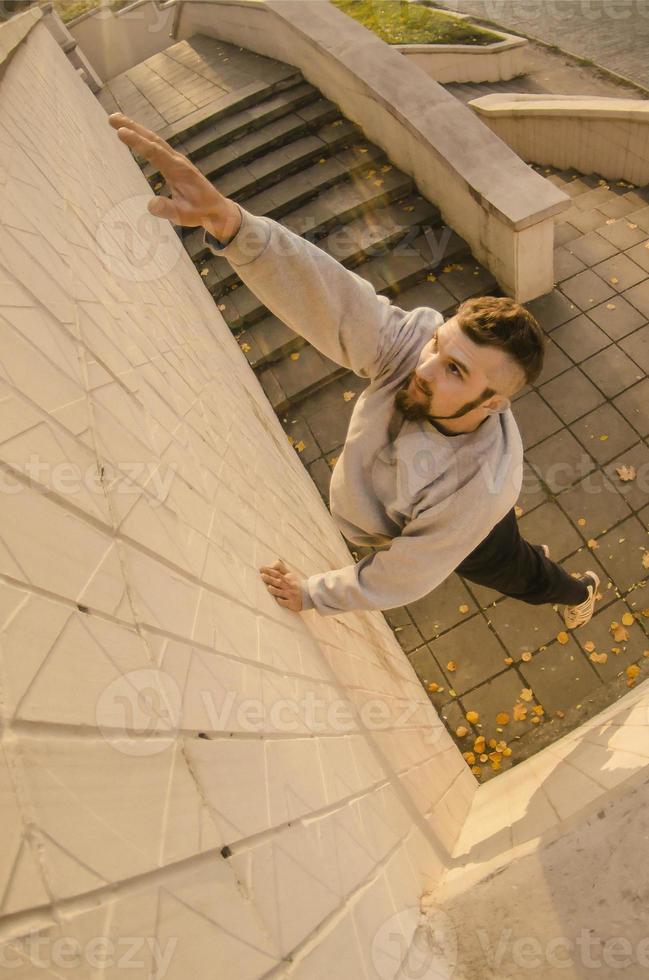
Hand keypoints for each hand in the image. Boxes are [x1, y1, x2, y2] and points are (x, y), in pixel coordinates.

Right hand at [107, 112, 241, 240]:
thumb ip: (168, 210)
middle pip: (153, 139)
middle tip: (111, 118)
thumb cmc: (200, 212)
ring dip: (136, 128)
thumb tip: (150, 205)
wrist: (215, 208)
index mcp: (178, 170)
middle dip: (132, 127)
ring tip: (115, 120)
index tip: (121, 132)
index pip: (155, 152)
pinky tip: (133, 133)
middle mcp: (176, 160)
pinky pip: (156, 145)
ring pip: (154, 139)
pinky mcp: (174, 162)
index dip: (138, 142)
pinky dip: (143, 136)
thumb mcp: (184, 216)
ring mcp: (176, 159)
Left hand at [259, 558, 303, 611]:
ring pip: (282, 592)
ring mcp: (290, 595)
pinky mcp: (292, 603)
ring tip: (268, 587)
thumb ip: (281, 568)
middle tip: (262, 575)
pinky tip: (277, 600)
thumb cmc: (296, 584)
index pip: (278, 573)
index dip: (270, 571)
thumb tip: (271, 563)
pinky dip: (282, 601)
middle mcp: (289, 586)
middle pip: (279, 581)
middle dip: (270, 579)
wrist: (309, 595)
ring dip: (275, 590)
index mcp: (287, 578)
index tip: (261, 569)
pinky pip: (286, 602)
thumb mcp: (290, 574)